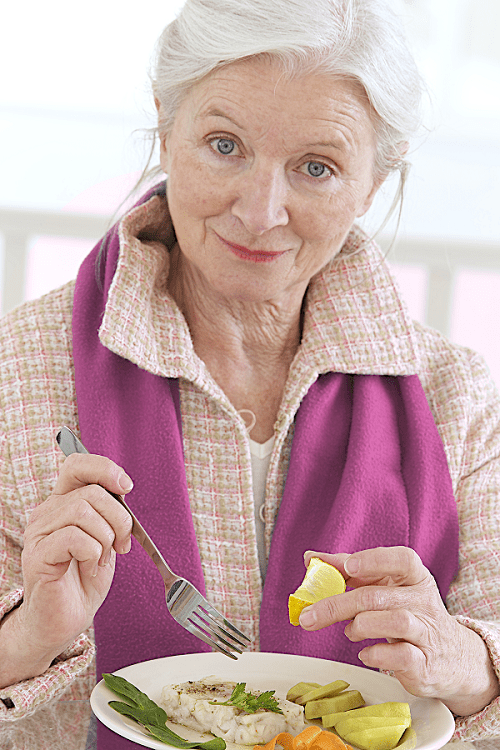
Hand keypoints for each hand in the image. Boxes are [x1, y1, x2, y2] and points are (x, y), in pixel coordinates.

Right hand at [1, 453, 132, 684]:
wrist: (64, 619)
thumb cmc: (84, 578)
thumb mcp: (106, 537)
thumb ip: (109, 511)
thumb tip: (122, 488)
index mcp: (63, 502)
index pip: (77, 465)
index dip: (104, 468)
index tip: (126, 487)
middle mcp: (47, 512)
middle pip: (92, 492)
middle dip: (119, 519)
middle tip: (121, 545)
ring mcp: (39, 534)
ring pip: (84, 512)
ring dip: (105, 538)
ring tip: (101, 559)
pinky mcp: (37, 557)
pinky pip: (74, 538)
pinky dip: (93, 553)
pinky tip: (90, 567)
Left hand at [299, 547, 498, 715]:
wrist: (452, 659)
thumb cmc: (409, 614)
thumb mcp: (388, 589)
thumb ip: (352, 572)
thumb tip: (312, 558)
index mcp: (415, 577)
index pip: (402, 559)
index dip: (375, 560)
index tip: (348, 565)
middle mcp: (425, 601)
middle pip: (378, 596)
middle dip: (338, 605)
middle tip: (309, 615)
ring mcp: (427, 632)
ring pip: (395, 621)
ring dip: (360, 625)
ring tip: (349, 631)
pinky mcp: (425, 663)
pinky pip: (401, 655)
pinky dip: (376, 654)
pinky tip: (365, 653)